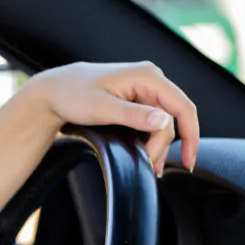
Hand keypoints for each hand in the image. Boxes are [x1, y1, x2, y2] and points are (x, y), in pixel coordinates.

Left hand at [19, 61, 198, 175]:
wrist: (53, 91)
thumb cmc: (72, 95)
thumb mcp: (102, 108)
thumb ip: (134, 115)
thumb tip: (164, 121)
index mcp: (148, 76)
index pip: (183, 107)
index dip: (191, 136)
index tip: (188, 162)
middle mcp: (150, 80)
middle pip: (172, 119)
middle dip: (162, 146)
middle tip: (148, 167)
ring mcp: (143, 89)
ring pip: (162, 122)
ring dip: (157, 145)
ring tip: (147, 166)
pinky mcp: (136, 99)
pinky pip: (151, 121)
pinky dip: (149, 138)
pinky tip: (144, 153)